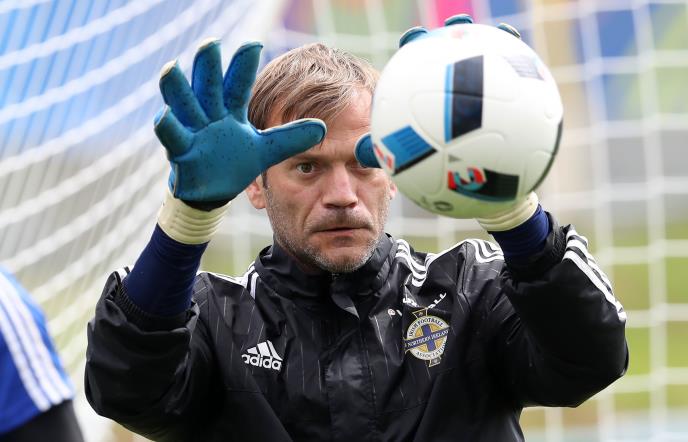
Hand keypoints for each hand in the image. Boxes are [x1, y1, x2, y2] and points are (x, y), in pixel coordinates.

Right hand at [154, 39, 325, 202]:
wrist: (213, 191)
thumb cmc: (234, 162)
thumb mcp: (266, 150)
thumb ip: (290, 138)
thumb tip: (323, 128)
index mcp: (230, 111)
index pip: (238, 85)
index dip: (244, 66)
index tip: (254, 44)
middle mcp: (209, 115)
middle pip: (207, 86)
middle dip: (207, 66)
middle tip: (210, 44)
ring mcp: (192, 131)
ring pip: (182, 104)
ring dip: (176, 87)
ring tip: (172, 68)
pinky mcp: (179, 151)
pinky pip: (171, 136)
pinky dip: (167, 127)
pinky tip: (164, 116)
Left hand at [355, 15, 534, 229]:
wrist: (491, 199)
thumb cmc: (451, 183)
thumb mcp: (419, 169)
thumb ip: (392, 155)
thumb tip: (360, 151)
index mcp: (431, 105)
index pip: (419, 70)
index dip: (415, 51)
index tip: (413, 39)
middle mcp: (458, 98)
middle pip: (454, 59)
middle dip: (455, 36)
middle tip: (456, 22)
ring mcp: (486, 104)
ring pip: (490, 68)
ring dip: (495, 45)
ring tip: (500, 31)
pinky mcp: (513, 113)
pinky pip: (521, 91)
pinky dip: (526, 74)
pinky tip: (530, 63)